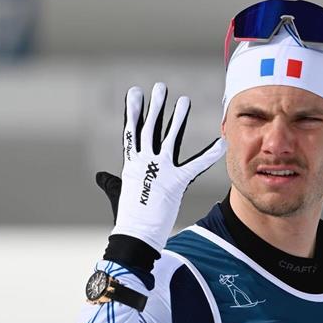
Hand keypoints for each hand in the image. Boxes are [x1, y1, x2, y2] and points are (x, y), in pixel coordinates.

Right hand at [99, 83, 225, 252]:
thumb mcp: (117, 192)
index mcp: (131, 162)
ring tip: (184, 101)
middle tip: (160, 87)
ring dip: (178, 119)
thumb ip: (110, 181)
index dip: (134, 111)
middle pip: (150, 128)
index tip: (134, 92)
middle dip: (155, 106)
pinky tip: (221, 142)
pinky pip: (197, 165)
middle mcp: (144, 162)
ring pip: (170, 138)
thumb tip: (101, 176)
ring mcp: (160, 170)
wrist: (135, 235)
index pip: (132, 132)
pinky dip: (210, 154)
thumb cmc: (127, 216)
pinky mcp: (176, 182)